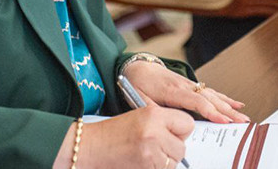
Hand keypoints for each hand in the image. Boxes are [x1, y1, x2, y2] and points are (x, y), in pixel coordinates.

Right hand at [52, 106, 193, 168]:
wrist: (90, 147)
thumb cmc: (112, 133)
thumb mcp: (139, 117)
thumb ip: (163, 122)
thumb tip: (183, 134)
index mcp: (153, 115)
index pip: (187, 124)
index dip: (180, 130)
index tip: (172, 133)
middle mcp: (154, 132)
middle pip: (182, 147)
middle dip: (171, 150)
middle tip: (154, 147)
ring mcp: (151, 153)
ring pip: (174, 162)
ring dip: (164, 162)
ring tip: (145, 155)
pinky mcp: (147, 168)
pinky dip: (155, 168)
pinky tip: (142, 162)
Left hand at [124, 60, 249, 123]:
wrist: (138, 67)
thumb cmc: (138, 84)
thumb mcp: (139, 98)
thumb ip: (153, 110)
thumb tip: (166, 122)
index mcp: (172, 90)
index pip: (196, 101)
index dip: (211, 111)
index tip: (223, 121)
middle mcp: (184, 85)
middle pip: (210, 99)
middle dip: (227, 111)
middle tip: (242, 121)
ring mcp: (190, 84)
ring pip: (213, 95)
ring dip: (230, 106)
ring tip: (243, 116)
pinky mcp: (192, 85)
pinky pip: (211, 92)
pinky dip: (225, 98)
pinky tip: (237, 104)